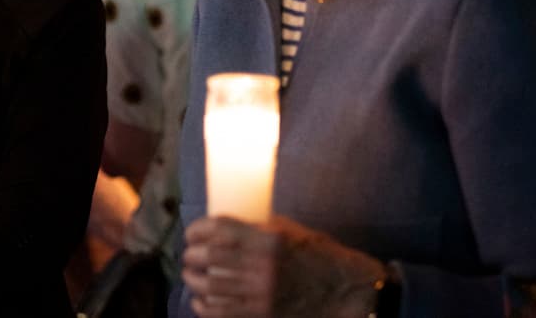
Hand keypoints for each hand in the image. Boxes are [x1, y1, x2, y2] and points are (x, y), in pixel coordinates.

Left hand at [181, 215, 384, 317]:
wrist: (346, 291)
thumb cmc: (319, 256)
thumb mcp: (290, 231)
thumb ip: (258, 228)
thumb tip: (225, 226)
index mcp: (269, 239)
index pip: (220, 229)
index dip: (199, 229)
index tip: (192, 233)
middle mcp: (263, 265)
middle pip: (211, 257)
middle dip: (193, 255)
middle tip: (189, 254)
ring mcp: (262, 293)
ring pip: (212, 286)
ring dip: (194, 280)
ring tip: (190, 275)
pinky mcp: (262, 315)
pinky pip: (222, 313)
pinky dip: (204, 308)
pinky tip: (200, 302)